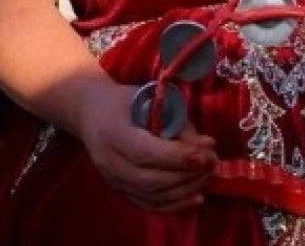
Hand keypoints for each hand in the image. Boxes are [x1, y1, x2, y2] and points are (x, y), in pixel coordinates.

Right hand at [79, 82, 216, 211]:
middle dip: (186, 175)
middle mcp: (110, 162)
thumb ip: (178, 122)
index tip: (204, 156)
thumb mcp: (151, 100)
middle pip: (150, 179)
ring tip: (209, 177)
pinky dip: (175, 204)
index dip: (176, 157)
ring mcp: (113, 180)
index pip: (145, 152)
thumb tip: (208, 145)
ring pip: (152, 195)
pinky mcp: (120, 190)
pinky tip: (196, 197)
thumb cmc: (125, 102)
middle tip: (213, 165)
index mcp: (113, 133)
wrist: (91, 112)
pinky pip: (149, 204)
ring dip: (186, 190)